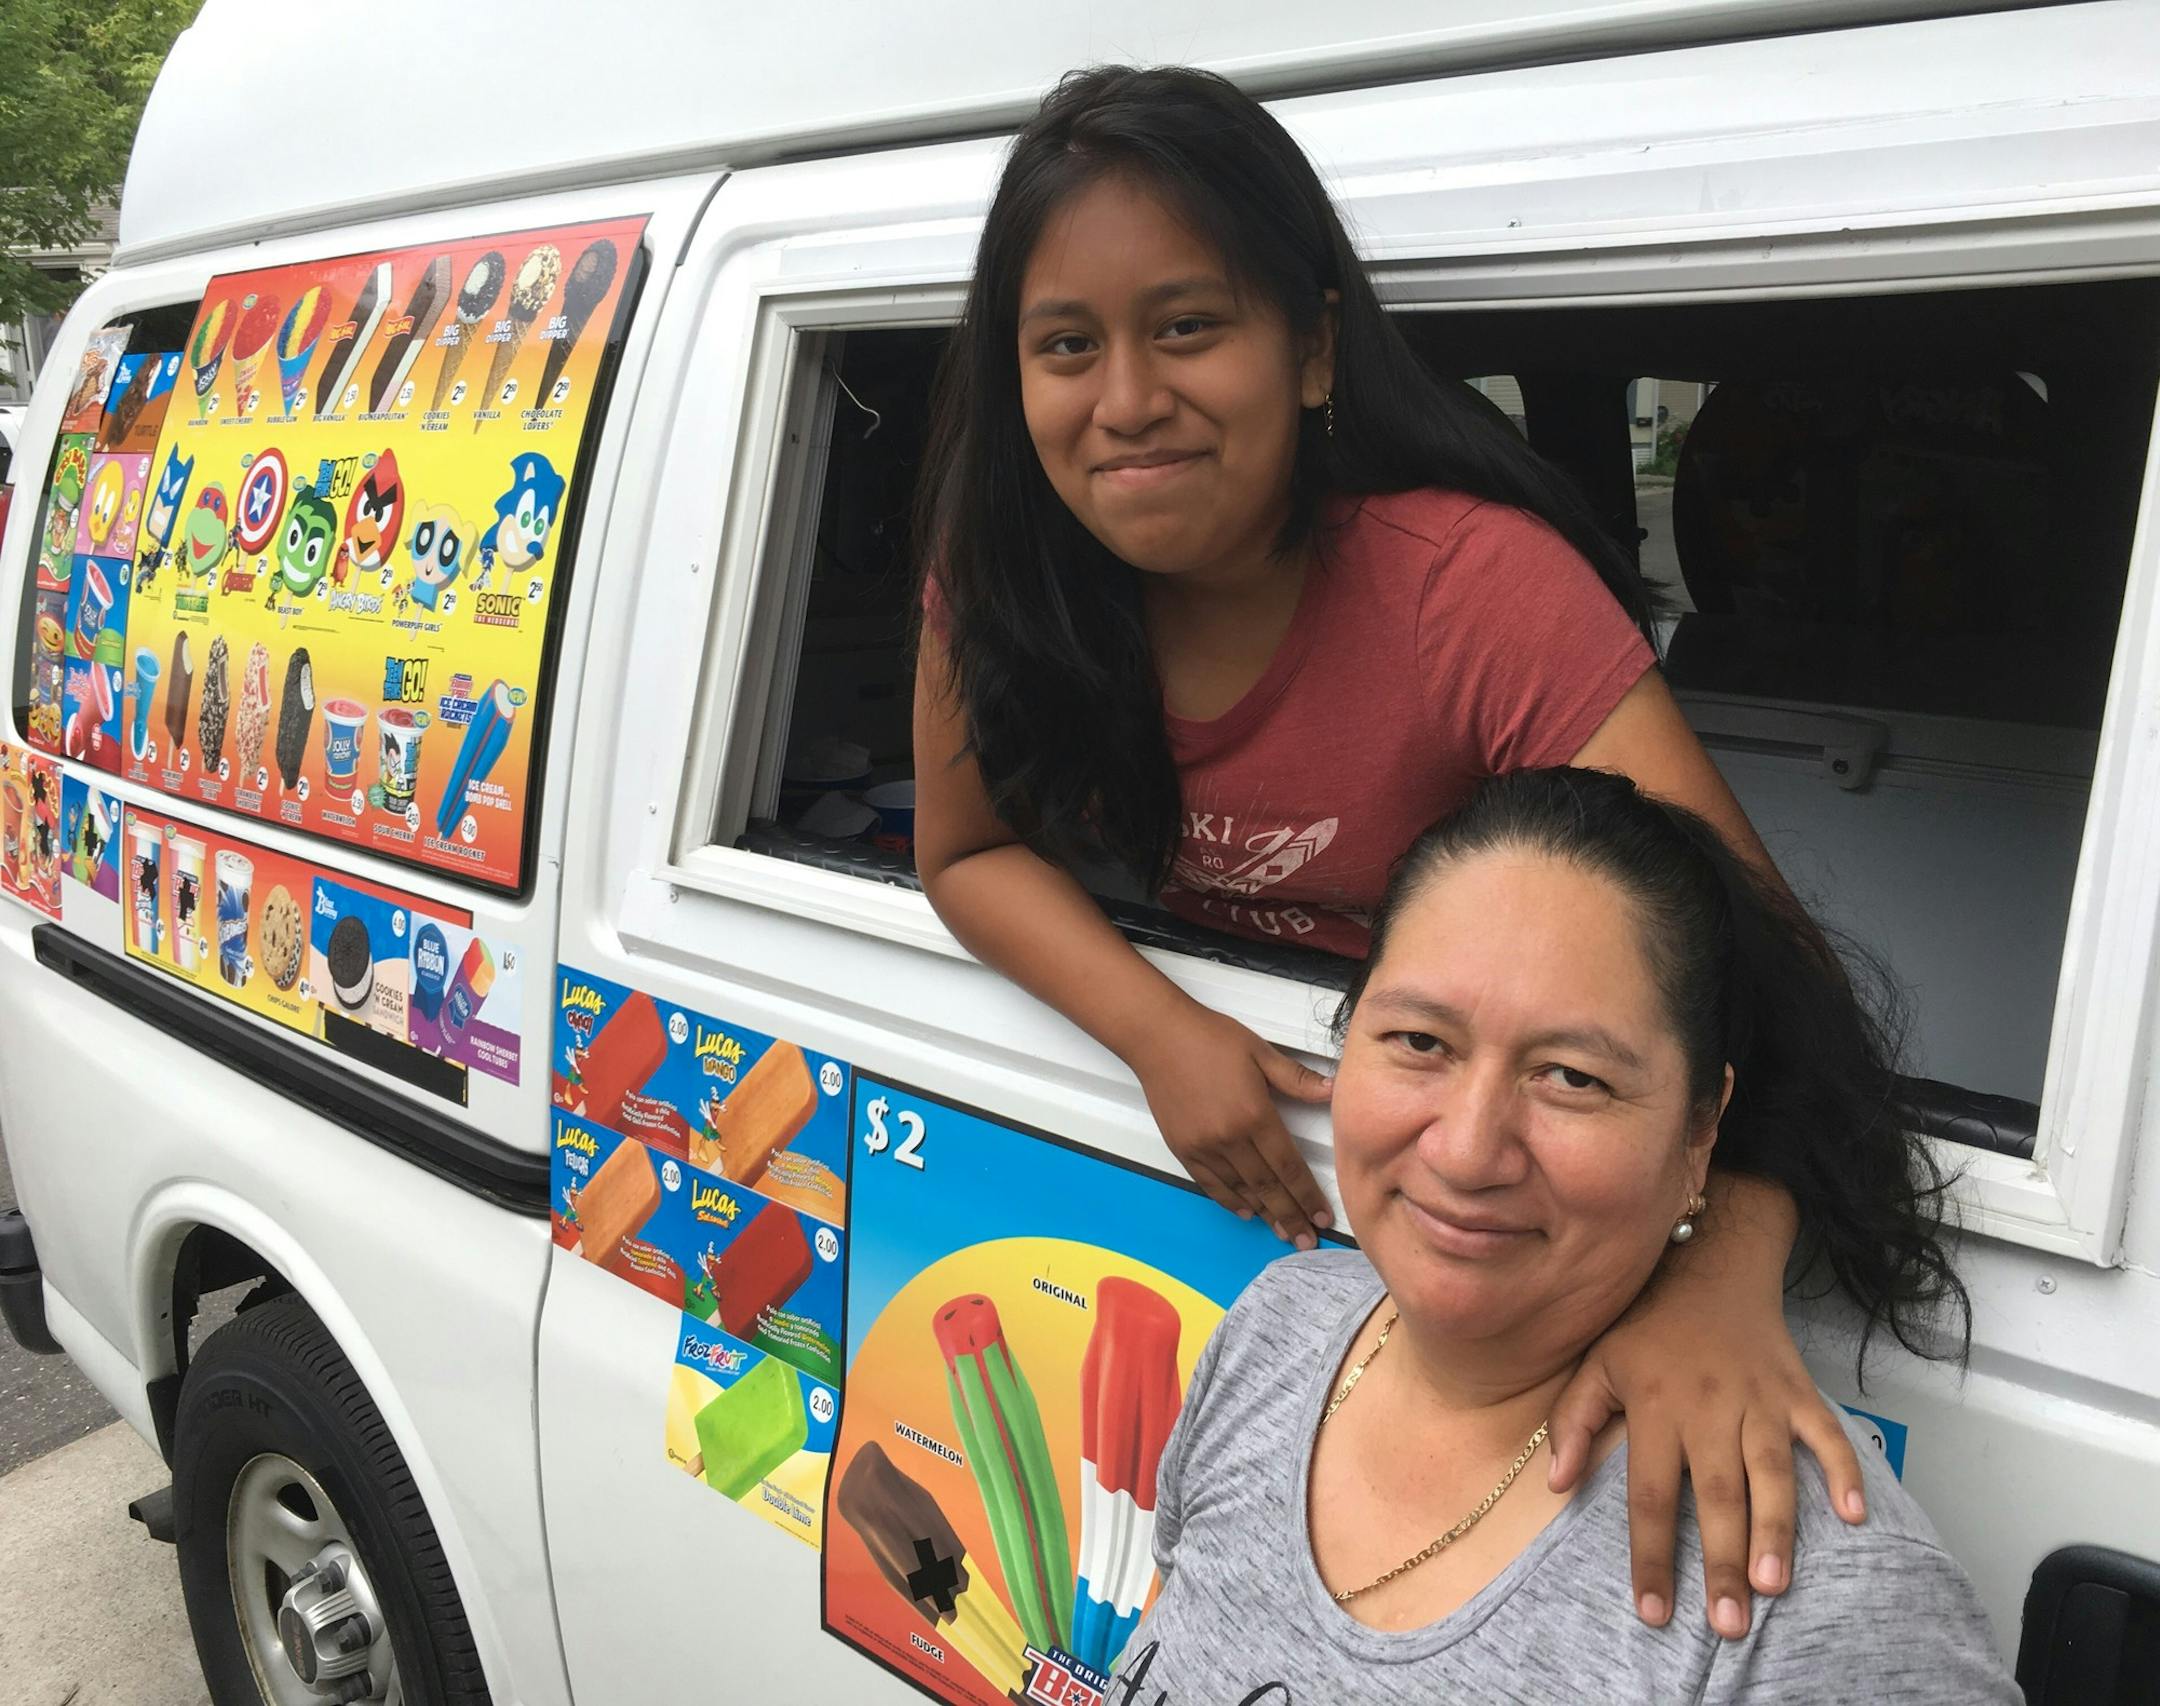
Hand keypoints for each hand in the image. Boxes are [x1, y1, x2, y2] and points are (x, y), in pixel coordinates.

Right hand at [1125, 1001, 1334, 1246]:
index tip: (1322, 1217)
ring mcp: (1204, 1147)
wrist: (1157, 1036)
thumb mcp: (1260, 1052)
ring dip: (1265, 1214)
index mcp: (1255, 1115)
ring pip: (1241, 1191)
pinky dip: (1230, 1201)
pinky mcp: (1183, 1149)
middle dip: (1290, 1216)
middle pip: (1267, 1188)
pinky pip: (1211, 1184)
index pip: (1288, 1166)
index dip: (1307, 1195)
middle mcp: (1230, 1139)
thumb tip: (1333, 1091)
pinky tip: (1246, 1212)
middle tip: (1307, 1241)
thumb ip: (1296, 1078)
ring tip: (1283, 1233)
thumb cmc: (1210, 1038)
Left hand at [1545, 1178, 1867, 1639]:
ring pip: (1771, 1473)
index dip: (1651, 1556)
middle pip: (1716, 1496)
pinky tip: (1853, 1515)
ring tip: (1773, 1585)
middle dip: (1721, 1562)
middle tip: (1728, 1624)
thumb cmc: (1646, 1323)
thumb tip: (1557, 1483)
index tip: (1655, 1611)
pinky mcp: (1796, 1390)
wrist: (1708, 1263)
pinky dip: (1844, 1470)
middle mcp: (1708, 1409)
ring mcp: (1758, 1400)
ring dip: (1775, 1530)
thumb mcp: (1595, 1363)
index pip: (1649, 1497)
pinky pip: (1825, 1433)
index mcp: (1655, 1409)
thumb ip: (1574, 1422)